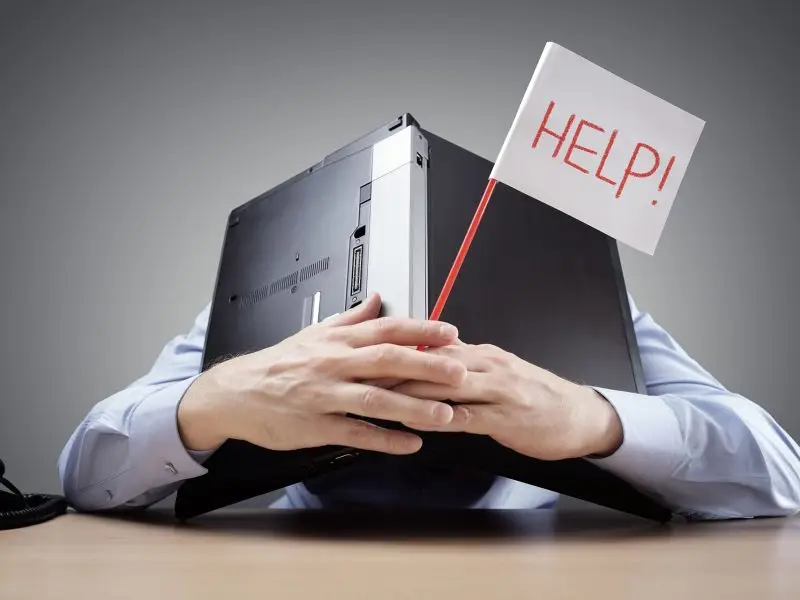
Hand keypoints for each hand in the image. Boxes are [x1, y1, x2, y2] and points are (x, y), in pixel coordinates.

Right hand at [177, 293, 466, 453]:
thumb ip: (351, 318)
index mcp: (337, 340)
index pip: (385, 329)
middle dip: (426, 365)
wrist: (236, 393)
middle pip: (386, 360)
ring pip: (375, 399)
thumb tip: (377, 299)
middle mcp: (334, 364)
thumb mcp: (314, 333)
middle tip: (459, 372)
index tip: (450, 333)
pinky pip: (356, 433)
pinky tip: (410, 443)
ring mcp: (325, 396)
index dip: (420, 330)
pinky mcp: (316, 426)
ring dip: (413, 407)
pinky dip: (384, 439)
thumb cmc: (279, 363)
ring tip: (445, 414)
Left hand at [393, 342, 622, 459]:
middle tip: (366, 373)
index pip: (435, 346)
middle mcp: (489, 366)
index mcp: (483, 354)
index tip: (372, 353)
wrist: (580, 415)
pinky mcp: (507, 418)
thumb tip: (431, 354)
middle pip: (436, 362)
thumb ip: (466, 363)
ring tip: (382, 396)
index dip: (401, 350)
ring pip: (449, 386)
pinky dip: (442, 418)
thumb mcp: (499, 371)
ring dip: (414, 391)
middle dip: (398, 368)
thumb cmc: (537, 395)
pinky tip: (422, 423)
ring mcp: (498, 391)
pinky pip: (468, 416)